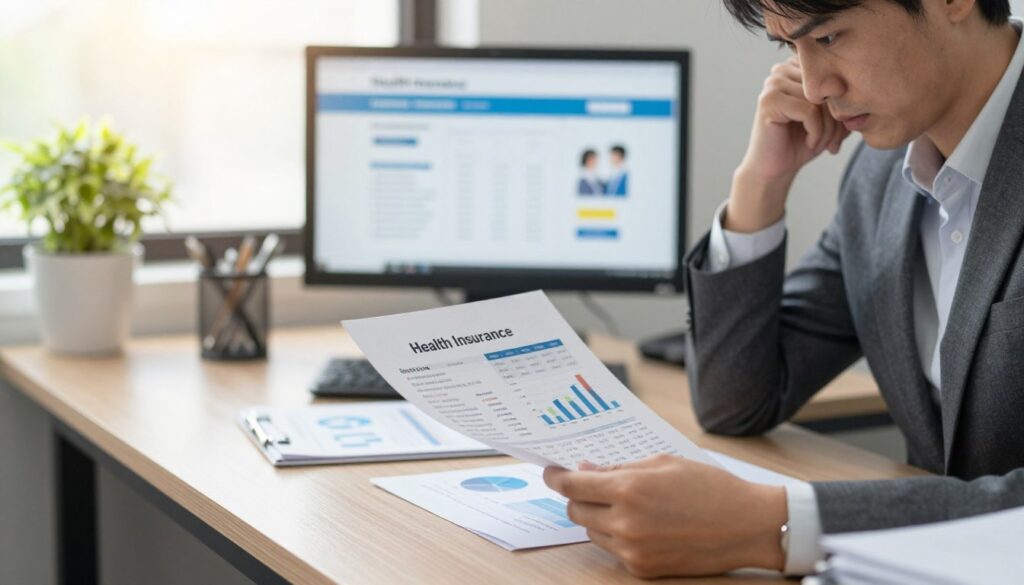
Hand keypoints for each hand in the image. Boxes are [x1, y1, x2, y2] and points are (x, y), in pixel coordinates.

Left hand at [543, 454, 787, 577]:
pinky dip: (616, 535)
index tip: (550, 472)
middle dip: (578, 496)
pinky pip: (612, 550)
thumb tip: (586, 470)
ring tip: (624, 504)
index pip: (572, 485)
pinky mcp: (642, 569)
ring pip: (590, 532)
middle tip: (591, 485)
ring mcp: (632, 549)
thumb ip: (619, 468)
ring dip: (596, 517)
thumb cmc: (709, 487)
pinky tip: (640, 524)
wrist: (747, 525)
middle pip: (575, 510)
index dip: (556, 477)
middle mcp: (625, 522)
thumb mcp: (662, 463)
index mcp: (629, 489)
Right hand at [727, 57, 851, 232]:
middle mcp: (783, 69)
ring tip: (819, 144)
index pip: (835, 78)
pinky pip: (809, 112)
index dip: (842, 107)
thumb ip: (846, 100)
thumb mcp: (831, 118)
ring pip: (820, 101)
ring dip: (827, 129)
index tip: (840, 133)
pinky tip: (809, 143)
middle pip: (827, 89)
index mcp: (797, 67)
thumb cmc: (802, 141)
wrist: (774, 169)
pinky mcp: (769, 101)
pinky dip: (816, 133)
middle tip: (833, 143)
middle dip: (836, 120)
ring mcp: (773, 84)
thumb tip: (862, 91)